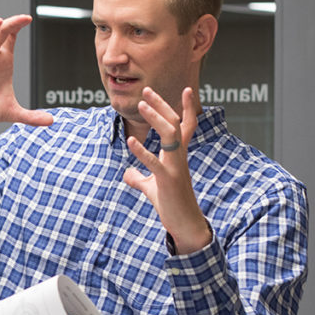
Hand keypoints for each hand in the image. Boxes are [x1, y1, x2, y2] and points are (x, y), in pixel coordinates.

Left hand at [123, 87, 212, 253]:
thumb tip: (127, 174)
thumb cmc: (170, 204)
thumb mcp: (151, 188)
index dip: (185, 108)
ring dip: (155, 119)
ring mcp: (175, 168)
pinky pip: (156, 163)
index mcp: (176, 156)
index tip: (187, 89)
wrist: (185, 225)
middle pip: (174, 124)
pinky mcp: (168, 181)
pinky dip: (142, 151)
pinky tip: (130, 140)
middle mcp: (178, 158)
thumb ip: (139, 179)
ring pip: (170, 136)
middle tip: (146, 90)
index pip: (184, 127)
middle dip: (161, 106)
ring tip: (141, 105)